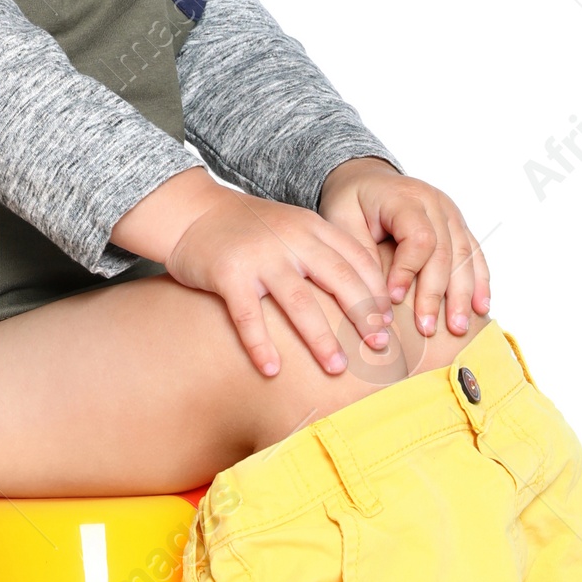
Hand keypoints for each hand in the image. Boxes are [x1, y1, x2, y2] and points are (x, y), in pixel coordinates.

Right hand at [111, 168, 394, 377]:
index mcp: (311, 228)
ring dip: (320, 339)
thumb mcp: (293, 227)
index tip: (390, 322)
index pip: (356, 259)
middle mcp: (290, 239)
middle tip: (379, 347)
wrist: (192, 211)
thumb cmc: (248, 229)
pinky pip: (248, 316)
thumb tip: (367, 296)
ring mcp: (259, 256)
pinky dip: (260, 345)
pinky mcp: (228, 274)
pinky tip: (271, 370)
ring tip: (336, 368)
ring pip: (298, 302)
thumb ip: (324, 251)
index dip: (377, 292)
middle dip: (362, 315)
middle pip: (337, 279)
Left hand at [318, 157, 490, 339]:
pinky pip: (474, 254)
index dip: (408, 271)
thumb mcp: (341, 221)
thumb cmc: (351, 202)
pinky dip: (479, 282)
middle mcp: (434, 203)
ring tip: (458, 327)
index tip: (392, 298)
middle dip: (435, 293)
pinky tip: (480, 308)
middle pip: (445, 251)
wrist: (366, 180)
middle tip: (426, 328)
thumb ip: (360, 255)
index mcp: (404, 197)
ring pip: (464, 256)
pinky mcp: (458, 226)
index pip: (418, 238)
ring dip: (462, 294)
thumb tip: (380, 301)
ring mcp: (450, 213)